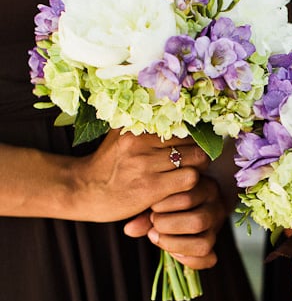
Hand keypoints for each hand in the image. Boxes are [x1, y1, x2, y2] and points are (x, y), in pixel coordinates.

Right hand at [74, 132, 209, 221]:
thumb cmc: (107, 164)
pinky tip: (181, 189)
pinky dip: (191, 185)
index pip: (182, 125)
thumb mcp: (119, 135)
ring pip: (196, 159)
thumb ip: (142, 124)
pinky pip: (189, 180)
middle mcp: (141, 143)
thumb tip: (171, 110)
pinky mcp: (151, 187)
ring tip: (190, 175)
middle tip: (195, 162)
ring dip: (198, 169)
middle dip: (199, 153)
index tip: (192, 145)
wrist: (83, 190)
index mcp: (137, 128)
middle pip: (193, 142)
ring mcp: (146, 165)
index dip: (193, 137)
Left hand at [124, 176, 225, 268]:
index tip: (153, 206)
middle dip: (169, 226)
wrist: (188, 199)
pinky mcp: (213, 245)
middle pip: (198, 222)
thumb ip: (145, 210)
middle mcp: (216, 207)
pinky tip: (170, 250)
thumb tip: (130, 230)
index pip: (189, 198)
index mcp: (206, 187)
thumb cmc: (169, 195)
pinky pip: (208, 260)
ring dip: (174, 243)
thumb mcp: (159, 196)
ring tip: (156, 235)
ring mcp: (216, 228)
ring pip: (204, 244)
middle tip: (154, 221)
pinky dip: (186, 259)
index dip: (165, 205)